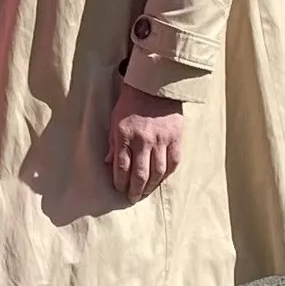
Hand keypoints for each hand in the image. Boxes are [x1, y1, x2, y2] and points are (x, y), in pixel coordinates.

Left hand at [107, 82, 183, 199]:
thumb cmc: (130, 104)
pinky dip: (167, 174)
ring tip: (145, 193)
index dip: (120, 181)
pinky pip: (173, 162)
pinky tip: (161, 180)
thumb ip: (113, 143)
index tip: (119, 189)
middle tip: (132, 198)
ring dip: (151, 186)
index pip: (122, 166)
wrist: (155, 87)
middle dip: (135, 189)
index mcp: (125, 135)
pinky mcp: (176, 138)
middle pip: (140, 173)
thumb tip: (108, 163)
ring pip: (158, 171)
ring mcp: (162, 140)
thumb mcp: (114, 121)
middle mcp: (144, 140)